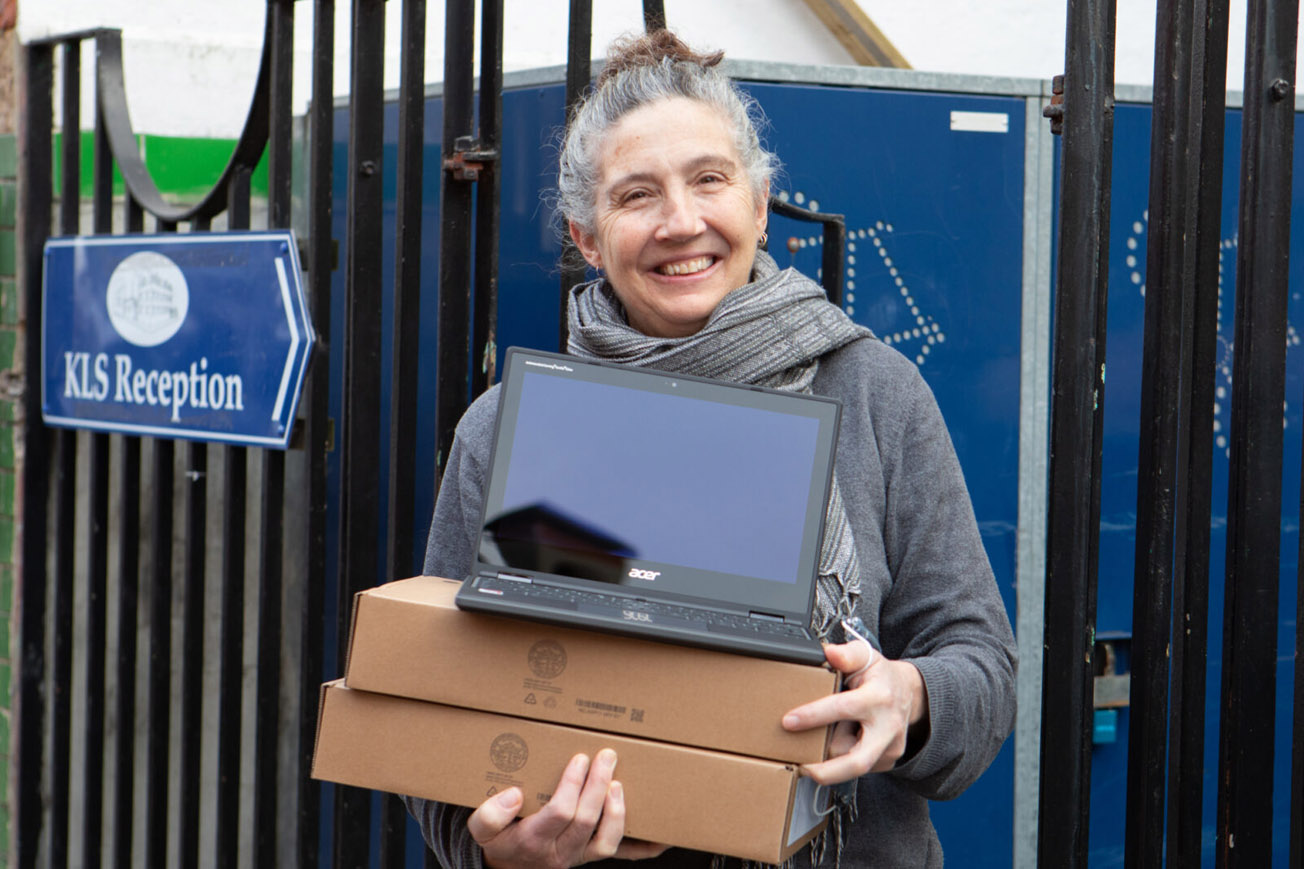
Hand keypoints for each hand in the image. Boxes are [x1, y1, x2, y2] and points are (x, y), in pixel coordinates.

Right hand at [468, 749, 669, 868]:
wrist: (508, 868)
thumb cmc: (500, 840)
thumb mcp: (481, 829)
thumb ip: (490, 813)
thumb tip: (514, 794)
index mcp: (532, 840)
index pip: (559, 813)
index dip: (573, 785)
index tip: (580, 758)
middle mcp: (559, 852)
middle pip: (585, 821)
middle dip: (598, 785)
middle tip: (607, 755)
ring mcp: (578, 856)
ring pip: (606, 842)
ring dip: (617, 812)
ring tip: (620, 784)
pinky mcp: (591, 856)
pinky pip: (622, 856)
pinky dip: (645, 847)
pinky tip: (662, 835)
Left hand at [781, 641, 928, 784]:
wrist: (910, 692)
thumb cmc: (881, 675)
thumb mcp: (866, 655)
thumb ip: (847, 654)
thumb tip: (829, 652)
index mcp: (879, 697)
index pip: (842, 708)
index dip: (813, 716)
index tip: (788, 722)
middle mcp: (888, 726)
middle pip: (857, 761)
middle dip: (827, 771)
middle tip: (801, 768)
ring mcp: (891, 747)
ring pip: (853, 763)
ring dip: (832, 754)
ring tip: (822, 737)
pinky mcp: (889, 760)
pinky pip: (859, 766)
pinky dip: (843, 757)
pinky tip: (841, 740)